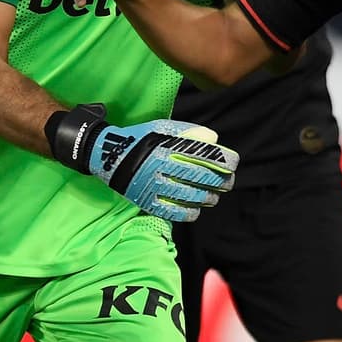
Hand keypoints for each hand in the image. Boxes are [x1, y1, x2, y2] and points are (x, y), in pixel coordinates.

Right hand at [47, 104, 237, 220]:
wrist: (108, 156)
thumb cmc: (141, 139)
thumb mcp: (161, 128)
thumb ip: (188, 132)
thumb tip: (214, 139)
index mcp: (167, 146)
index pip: (204, 154)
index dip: (224, 160)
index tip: (233, 163)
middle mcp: (162, 166)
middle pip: (202, 177)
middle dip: (221, 181)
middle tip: (228, 182)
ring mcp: (154, 185)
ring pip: (191, 196)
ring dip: (208, 198)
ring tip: (214, 197)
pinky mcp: (146, 201)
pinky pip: (173, 211)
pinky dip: (189, 213)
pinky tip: (197, 210)